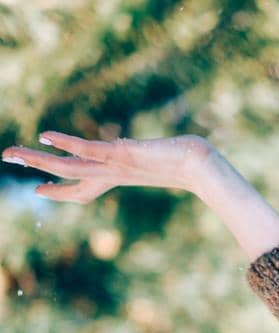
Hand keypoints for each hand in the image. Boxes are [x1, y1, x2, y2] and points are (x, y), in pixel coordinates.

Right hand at [0, 131, 217, 201]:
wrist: (201, 165)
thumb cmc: (187, 162)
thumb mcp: (160, 160)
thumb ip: (150, 158)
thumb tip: (158, 154)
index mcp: (118, 177)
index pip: (83, 189)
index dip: (60, 192)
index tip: (39, 190)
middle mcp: (112, 175)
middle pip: (67, 178)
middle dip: (36, 169)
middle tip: (7, 158)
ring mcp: (114, 166)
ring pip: (69, 167)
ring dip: (38, 160)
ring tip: (12, 154)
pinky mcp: (121, 154)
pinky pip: (88, 150)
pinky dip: (67, 144)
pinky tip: (45, 135)